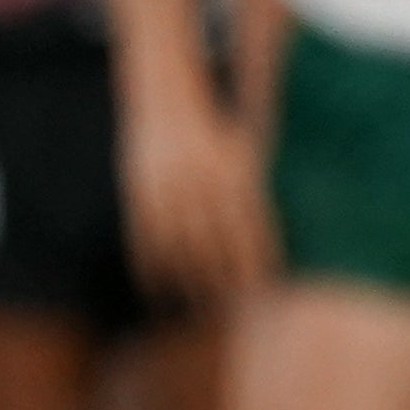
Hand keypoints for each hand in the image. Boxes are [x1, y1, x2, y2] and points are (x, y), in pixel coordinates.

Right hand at [120, 91, 271, 308]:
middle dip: (223, 281)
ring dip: (187, 281)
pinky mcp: (140, 191)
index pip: (249, 230)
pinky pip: (144, 236)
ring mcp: (168, 188)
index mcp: (234, 175)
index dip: (255, 264)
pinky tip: (157, 290)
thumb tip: (269, 250)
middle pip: (215, 245)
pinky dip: (150, 266)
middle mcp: (201, 184)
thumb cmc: (217, 133)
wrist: (166, 98)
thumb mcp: (245, 156)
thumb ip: (254, 198)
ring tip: (196, 309)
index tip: (261, 293)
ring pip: (177, 246)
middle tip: (230, 311)